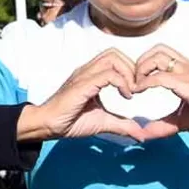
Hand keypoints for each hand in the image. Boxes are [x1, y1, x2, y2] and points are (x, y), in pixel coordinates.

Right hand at [20, 49, 146, 141]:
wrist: (48, 125)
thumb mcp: (103, 122)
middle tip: (135, 89)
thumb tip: (140, 136)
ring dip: (128, 73)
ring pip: (112, 58)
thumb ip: (122, 125)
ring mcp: (84, 75)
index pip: (114, 58)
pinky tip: (125, 97)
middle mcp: (87, 70)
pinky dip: (122, 83)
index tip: (135, 90)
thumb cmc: (70, 121)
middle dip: (131, 68)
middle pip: (115, 53)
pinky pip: (108, 74)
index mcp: (91, 75)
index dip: (129, 70)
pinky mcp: (83, 84)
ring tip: (130, 92)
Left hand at [131, 45, 188, 139]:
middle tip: (134, 82)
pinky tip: (140, 92)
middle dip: (140, 63)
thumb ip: (163, 124)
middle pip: (157, 49)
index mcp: (186, 70)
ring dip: (141, 69)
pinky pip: (162, 77)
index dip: (144, 64)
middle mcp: (187, 67)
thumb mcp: (182, 120)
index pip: (161, 54)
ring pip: (158, 57)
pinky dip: (146, 83)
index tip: (135, 83)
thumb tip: (143, 134)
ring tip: (136, 86)